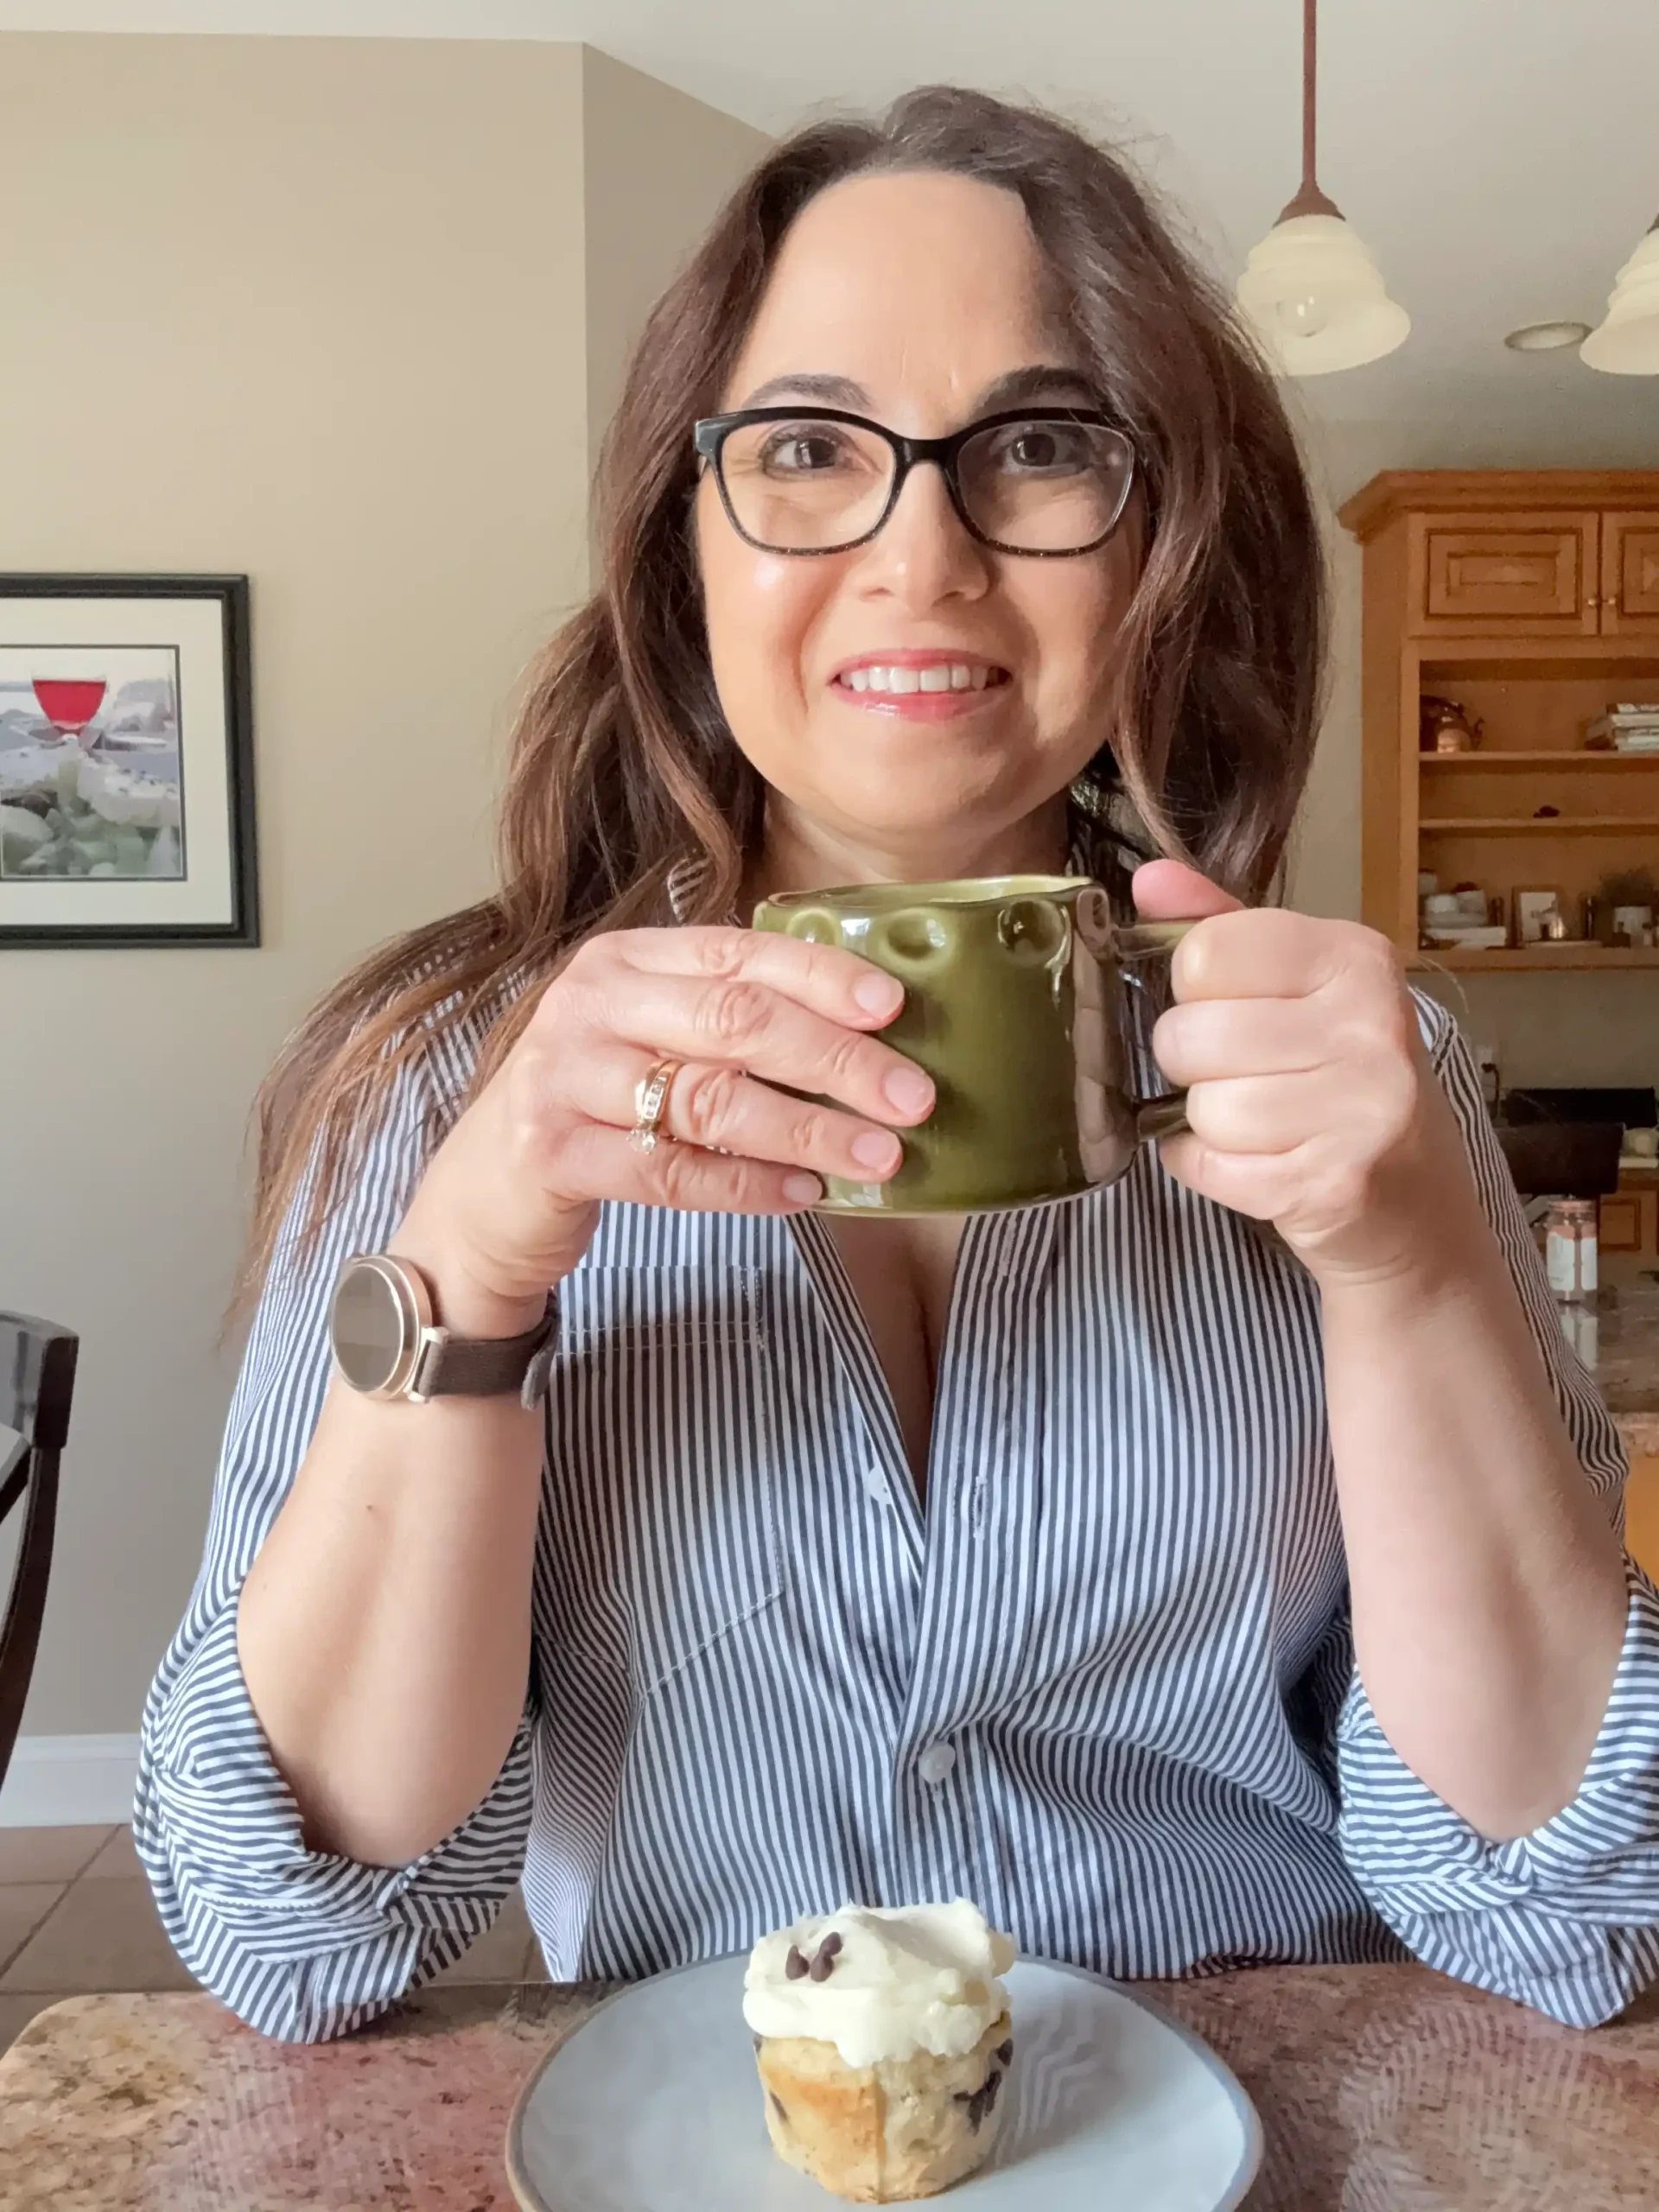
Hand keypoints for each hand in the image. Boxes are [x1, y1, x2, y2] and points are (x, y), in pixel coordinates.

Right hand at [394, 924, 932, 1322]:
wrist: (485, 1195)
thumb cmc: (598, 1108)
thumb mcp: (653, 1042)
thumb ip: (730, 1025)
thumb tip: (869, 1035)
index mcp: (627, 960)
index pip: (740, 953)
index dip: (823, 977)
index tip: (895, 1007)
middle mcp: (590, 1003)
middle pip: (735, 1021)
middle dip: (836, 1059)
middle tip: (912, 1096)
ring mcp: (563, 1074)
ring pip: (710, 1099)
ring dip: (807, 1130)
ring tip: (877, 1157)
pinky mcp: (551, 1150)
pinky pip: (672, 1171)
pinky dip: (748, 1185)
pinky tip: (803, 1194)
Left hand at [1136, 859, 1484, 1288]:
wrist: (1418, 1209)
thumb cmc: (1345, 1086)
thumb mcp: (1297, 991)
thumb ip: (1222, 929)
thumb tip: (1149, 877)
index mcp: (1355, 958)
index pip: (1206, 950)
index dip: (1194, 991)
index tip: (1231, 1010)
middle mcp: (1370, 1022)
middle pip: (1190, 1033)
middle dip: (1191, 1066)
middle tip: (1243, 1079)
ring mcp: (1362, 1105)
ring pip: (1202, 1107)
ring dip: (1208, 1126)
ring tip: (1261, 1127)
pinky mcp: (1336, 1181)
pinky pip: (1211, 1166)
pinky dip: (1211, 1172)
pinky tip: (1258, 1164)